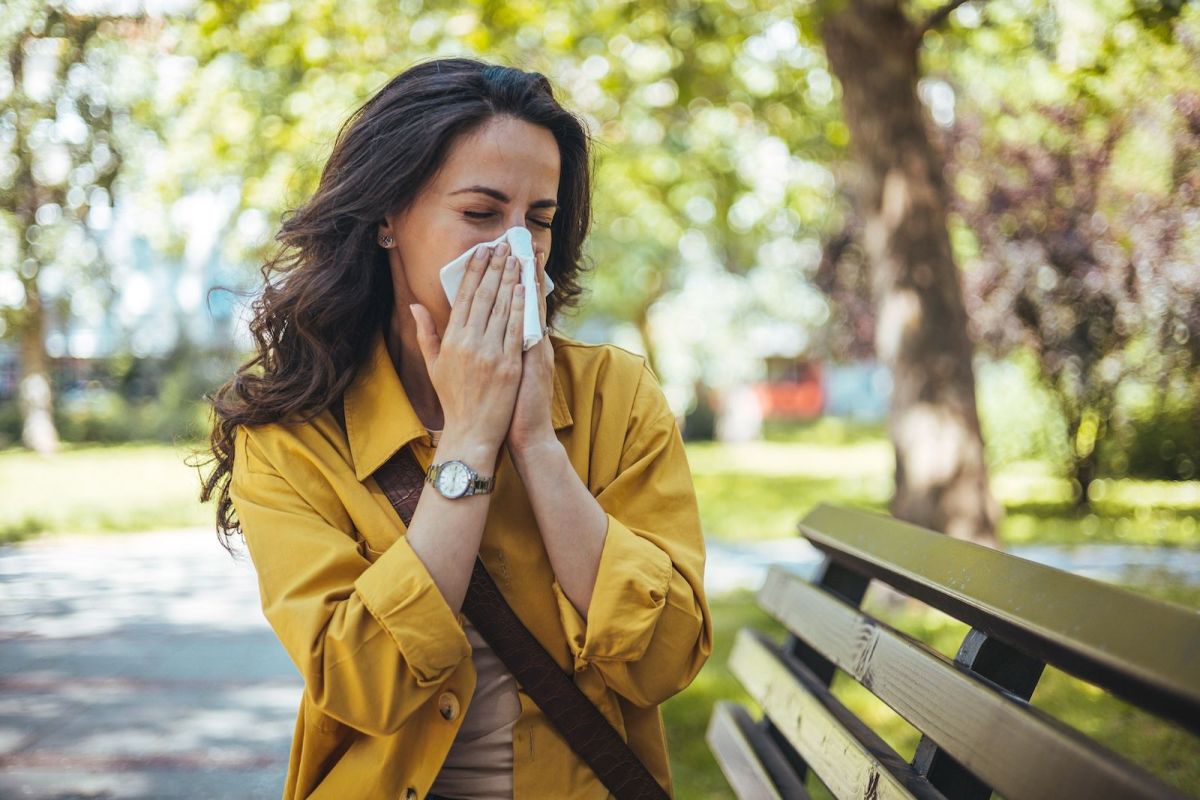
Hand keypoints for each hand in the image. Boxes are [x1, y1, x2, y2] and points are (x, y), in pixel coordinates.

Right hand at [410, 241, 524, 451]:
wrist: (471, 432)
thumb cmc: (453, 400)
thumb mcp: (433, 366)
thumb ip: (426, 333)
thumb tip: (415, 306)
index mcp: (451, 341)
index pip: (463, 298)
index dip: (473, 272)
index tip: (482, 252)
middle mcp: (470, 344)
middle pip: (484, 297)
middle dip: (493, 268)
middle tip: (502, 246)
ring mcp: (491, 354)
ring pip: (502, 309)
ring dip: (510, 281)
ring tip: (516, 259)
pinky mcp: (510, 366)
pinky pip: (517, 331)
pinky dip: (521, 308)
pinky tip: (525, 289)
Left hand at [506, 246, 556, 453]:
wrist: (526, 434)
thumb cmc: (510, 408)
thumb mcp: (503, 375)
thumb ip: (496, 350)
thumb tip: (483, 331)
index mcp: (521, 345)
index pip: (516, 305)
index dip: (513, 280)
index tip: (508, 255)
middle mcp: (531, 343)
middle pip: (526, 300)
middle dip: (521, 271)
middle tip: (519, 243)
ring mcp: (536, 350)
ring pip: (532, 309)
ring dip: (530, 281)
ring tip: (527, 254)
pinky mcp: (537, 360)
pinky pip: (534, 328)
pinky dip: (532, 307)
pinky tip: (529, 288)